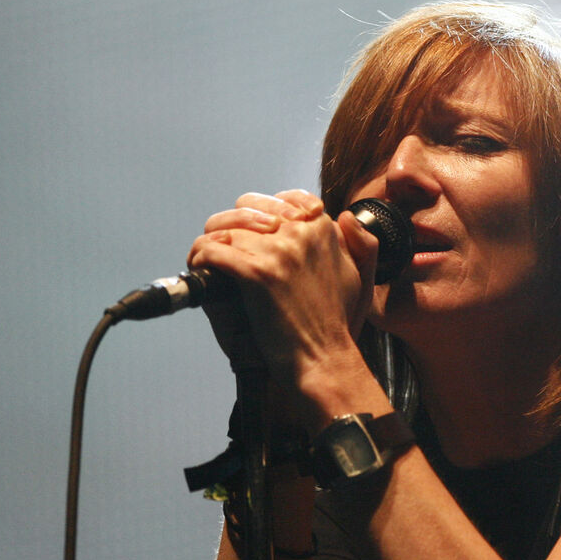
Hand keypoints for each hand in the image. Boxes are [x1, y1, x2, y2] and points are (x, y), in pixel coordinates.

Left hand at [188, 190, 377, 385]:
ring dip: (210, 243)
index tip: (252, 234)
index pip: (280, 199)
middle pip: (246, 208)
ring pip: (224, 227)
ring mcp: (278, 252)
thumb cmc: (337, 324)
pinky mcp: (256, 274)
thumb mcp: (361, 277)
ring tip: (208, 260)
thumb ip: (361, 242)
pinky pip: (212, 250)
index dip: (261, 213)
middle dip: (231, 225)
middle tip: (226, 247)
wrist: (324, 359)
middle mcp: (301, 233)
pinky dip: (199, 258)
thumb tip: (345, 216)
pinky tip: (202, 269)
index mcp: (323, 229)